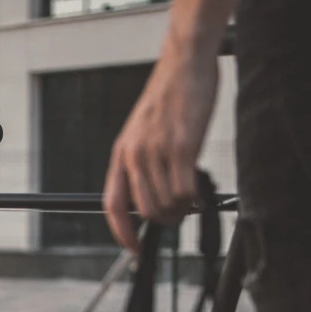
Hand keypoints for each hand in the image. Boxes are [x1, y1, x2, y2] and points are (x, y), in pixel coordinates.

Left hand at [102, 47, 218, 250]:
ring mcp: (157, 152)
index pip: (112, 205)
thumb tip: (145, 200)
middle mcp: (134, 156)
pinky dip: (194, 198)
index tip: (132, 248)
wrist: (184, 63)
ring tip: (189, 197)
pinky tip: (198, 187)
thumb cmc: (167, 98)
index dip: (121, 232)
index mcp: (121, 155)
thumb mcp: (140, 134)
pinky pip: (186, 191)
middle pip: (145, 212)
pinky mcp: (182, 147)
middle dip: (164, 221)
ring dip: (181, 209)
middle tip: (177, 213)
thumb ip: (138, 165)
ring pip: (167, 204)